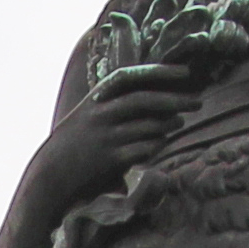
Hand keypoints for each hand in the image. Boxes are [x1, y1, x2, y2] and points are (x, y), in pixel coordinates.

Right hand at [21, 80, 193, 225]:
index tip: (185, 73)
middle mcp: (100, 115)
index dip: (159, 72)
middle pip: (144, 100)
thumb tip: (155, 100)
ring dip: (169, 123)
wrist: (51, 174)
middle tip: (197, 101)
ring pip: (147, 125)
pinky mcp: (109, 160)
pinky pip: (143, 149)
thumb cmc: (75, 145)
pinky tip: (162, 141)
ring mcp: (105, 137)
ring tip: (180, 120)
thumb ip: (115, 105)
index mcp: (96, 99)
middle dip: (175, 99)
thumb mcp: (89, 116)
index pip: (131, 76)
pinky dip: (156, 144)